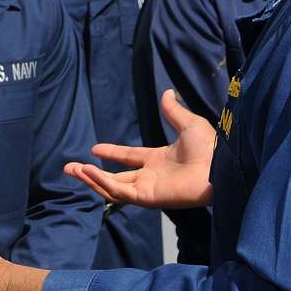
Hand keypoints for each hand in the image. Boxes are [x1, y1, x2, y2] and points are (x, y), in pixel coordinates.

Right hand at [65, 90, 215, 208]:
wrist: (220, 165)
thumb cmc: (210, 147)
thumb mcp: (188, 124)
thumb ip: (173, 111)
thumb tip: (166, 93)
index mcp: (158, 160)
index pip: (128, 158)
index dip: (111, 154)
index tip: (94, 149)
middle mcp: (150, 176)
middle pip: (114, 178)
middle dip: (90, 174)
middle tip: (70, 168)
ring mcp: (147, 188)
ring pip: (112, 187)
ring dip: (91, 179)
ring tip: (72, 170)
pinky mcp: (147, 197)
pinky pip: (119, 192)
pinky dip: (102, 182)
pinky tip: (89, 171)